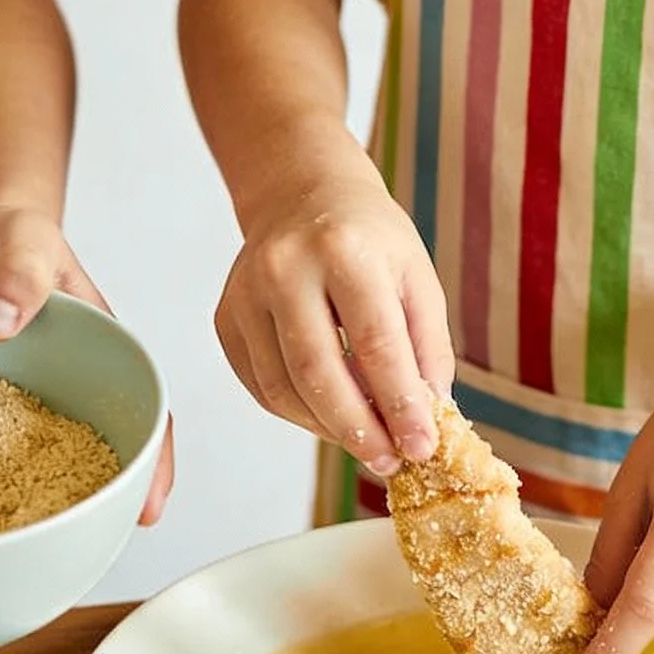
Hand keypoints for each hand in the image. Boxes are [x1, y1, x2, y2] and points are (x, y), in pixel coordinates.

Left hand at [0, 203, 174, 524]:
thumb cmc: (15, 231)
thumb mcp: (23, 238)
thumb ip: (17, 270)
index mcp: (108, 356)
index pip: (148, 416)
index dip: (153, 465)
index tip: (150, 508)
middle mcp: (76, 391)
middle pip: (101, 456)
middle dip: (98, 505)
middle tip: (81, 551)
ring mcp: (31, 405)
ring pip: (44, 465)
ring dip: (38, 504)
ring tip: (20, 550)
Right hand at [216, 163, 451, 474]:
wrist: (302, 193)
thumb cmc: (368, 237)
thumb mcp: (417, 277)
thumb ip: (427, 348)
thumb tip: (428, 418)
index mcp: (344, 250)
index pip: (374, 343)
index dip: (399, 404)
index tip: (422, 446)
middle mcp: (285, 268)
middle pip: (318, 372)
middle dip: (358, 429)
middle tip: (389, 460)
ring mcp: (246, 293)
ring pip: (282, 388)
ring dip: (327, 428)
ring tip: (366, 443)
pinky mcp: (226, 318)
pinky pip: (261, 386)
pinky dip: (299, 413)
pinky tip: (330, 417)